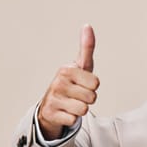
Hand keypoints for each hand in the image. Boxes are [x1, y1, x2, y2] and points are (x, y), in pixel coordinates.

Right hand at [38, 25, 99, 139]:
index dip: (92, 86)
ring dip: (80, 110)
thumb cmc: (71, 84)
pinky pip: (73, 120)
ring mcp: (53, 98)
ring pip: (84, 110)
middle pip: (92, 97)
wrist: (51, 106)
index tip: (83, 84)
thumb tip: (87, 26)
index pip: (96, 83)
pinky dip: (71, 119)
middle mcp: (58, 82)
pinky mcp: (50, 114)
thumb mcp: (80, 66)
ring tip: (71, 104)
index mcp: (67, 70)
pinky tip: (64, 112)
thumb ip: (86, 48)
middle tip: (77, 95)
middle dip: (88, 99)